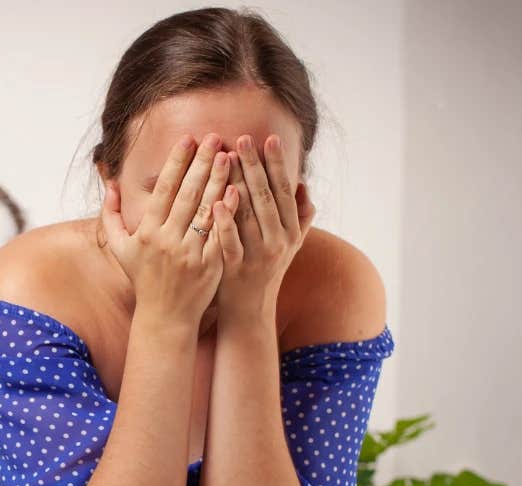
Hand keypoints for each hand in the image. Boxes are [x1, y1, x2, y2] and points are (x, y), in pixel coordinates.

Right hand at [100, 133, 237, 329]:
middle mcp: (167, 240)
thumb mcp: (120, 249)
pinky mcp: (209, 265)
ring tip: (229, 155)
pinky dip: (227, 212)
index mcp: (147, 233)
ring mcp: (189, 253)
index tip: (188, 139)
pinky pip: (219, 233)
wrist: (165, 317)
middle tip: (215, 137)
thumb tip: (110, 185)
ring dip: (218, 180)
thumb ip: (111, 216)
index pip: (163, 189)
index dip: (176, 162)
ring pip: (205, 209)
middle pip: (187, 194)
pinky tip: (237, 191)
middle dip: (201, 162)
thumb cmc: (143, 279)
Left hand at [212, 134, 315, 320]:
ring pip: (248, 215)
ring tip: (226, 157)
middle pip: (266, 197)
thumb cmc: (266, 271)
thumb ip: (300, 216)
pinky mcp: (236, 269)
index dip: (278, 164)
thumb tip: (304, 185)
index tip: (269, 137)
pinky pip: (230, 241)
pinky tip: (216, 201)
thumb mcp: (290, 245)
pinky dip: (225, 221)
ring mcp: (258, 256)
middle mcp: (278, 242)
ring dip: (237, 184)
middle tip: (243, 137)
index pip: (284, 191)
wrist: (250, 312)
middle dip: (255, 165)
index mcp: (290, 232)